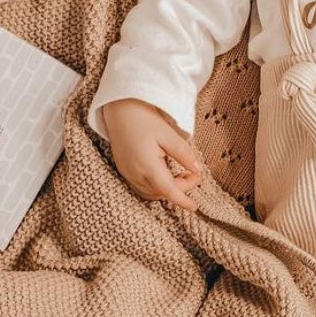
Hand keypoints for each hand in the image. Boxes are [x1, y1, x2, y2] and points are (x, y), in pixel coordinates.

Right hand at [101, 97, 203, 211]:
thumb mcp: (168, 134)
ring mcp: (127, 173)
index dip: (182, 200)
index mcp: (147, 165)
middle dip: (180, 188)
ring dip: (168, 189)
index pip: (168, 190)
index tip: (194, 207)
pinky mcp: (124, 170)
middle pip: (161, 192)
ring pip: (151, 192)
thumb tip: (197, 170)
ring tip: (182, 174)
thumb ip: (183, 154)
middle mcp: (135, 173)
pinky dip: (156, 186)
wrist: (118, 109)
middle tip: (195, 174)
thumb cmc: (143, 118)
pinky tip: (166, 174)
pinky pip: (142, 187)